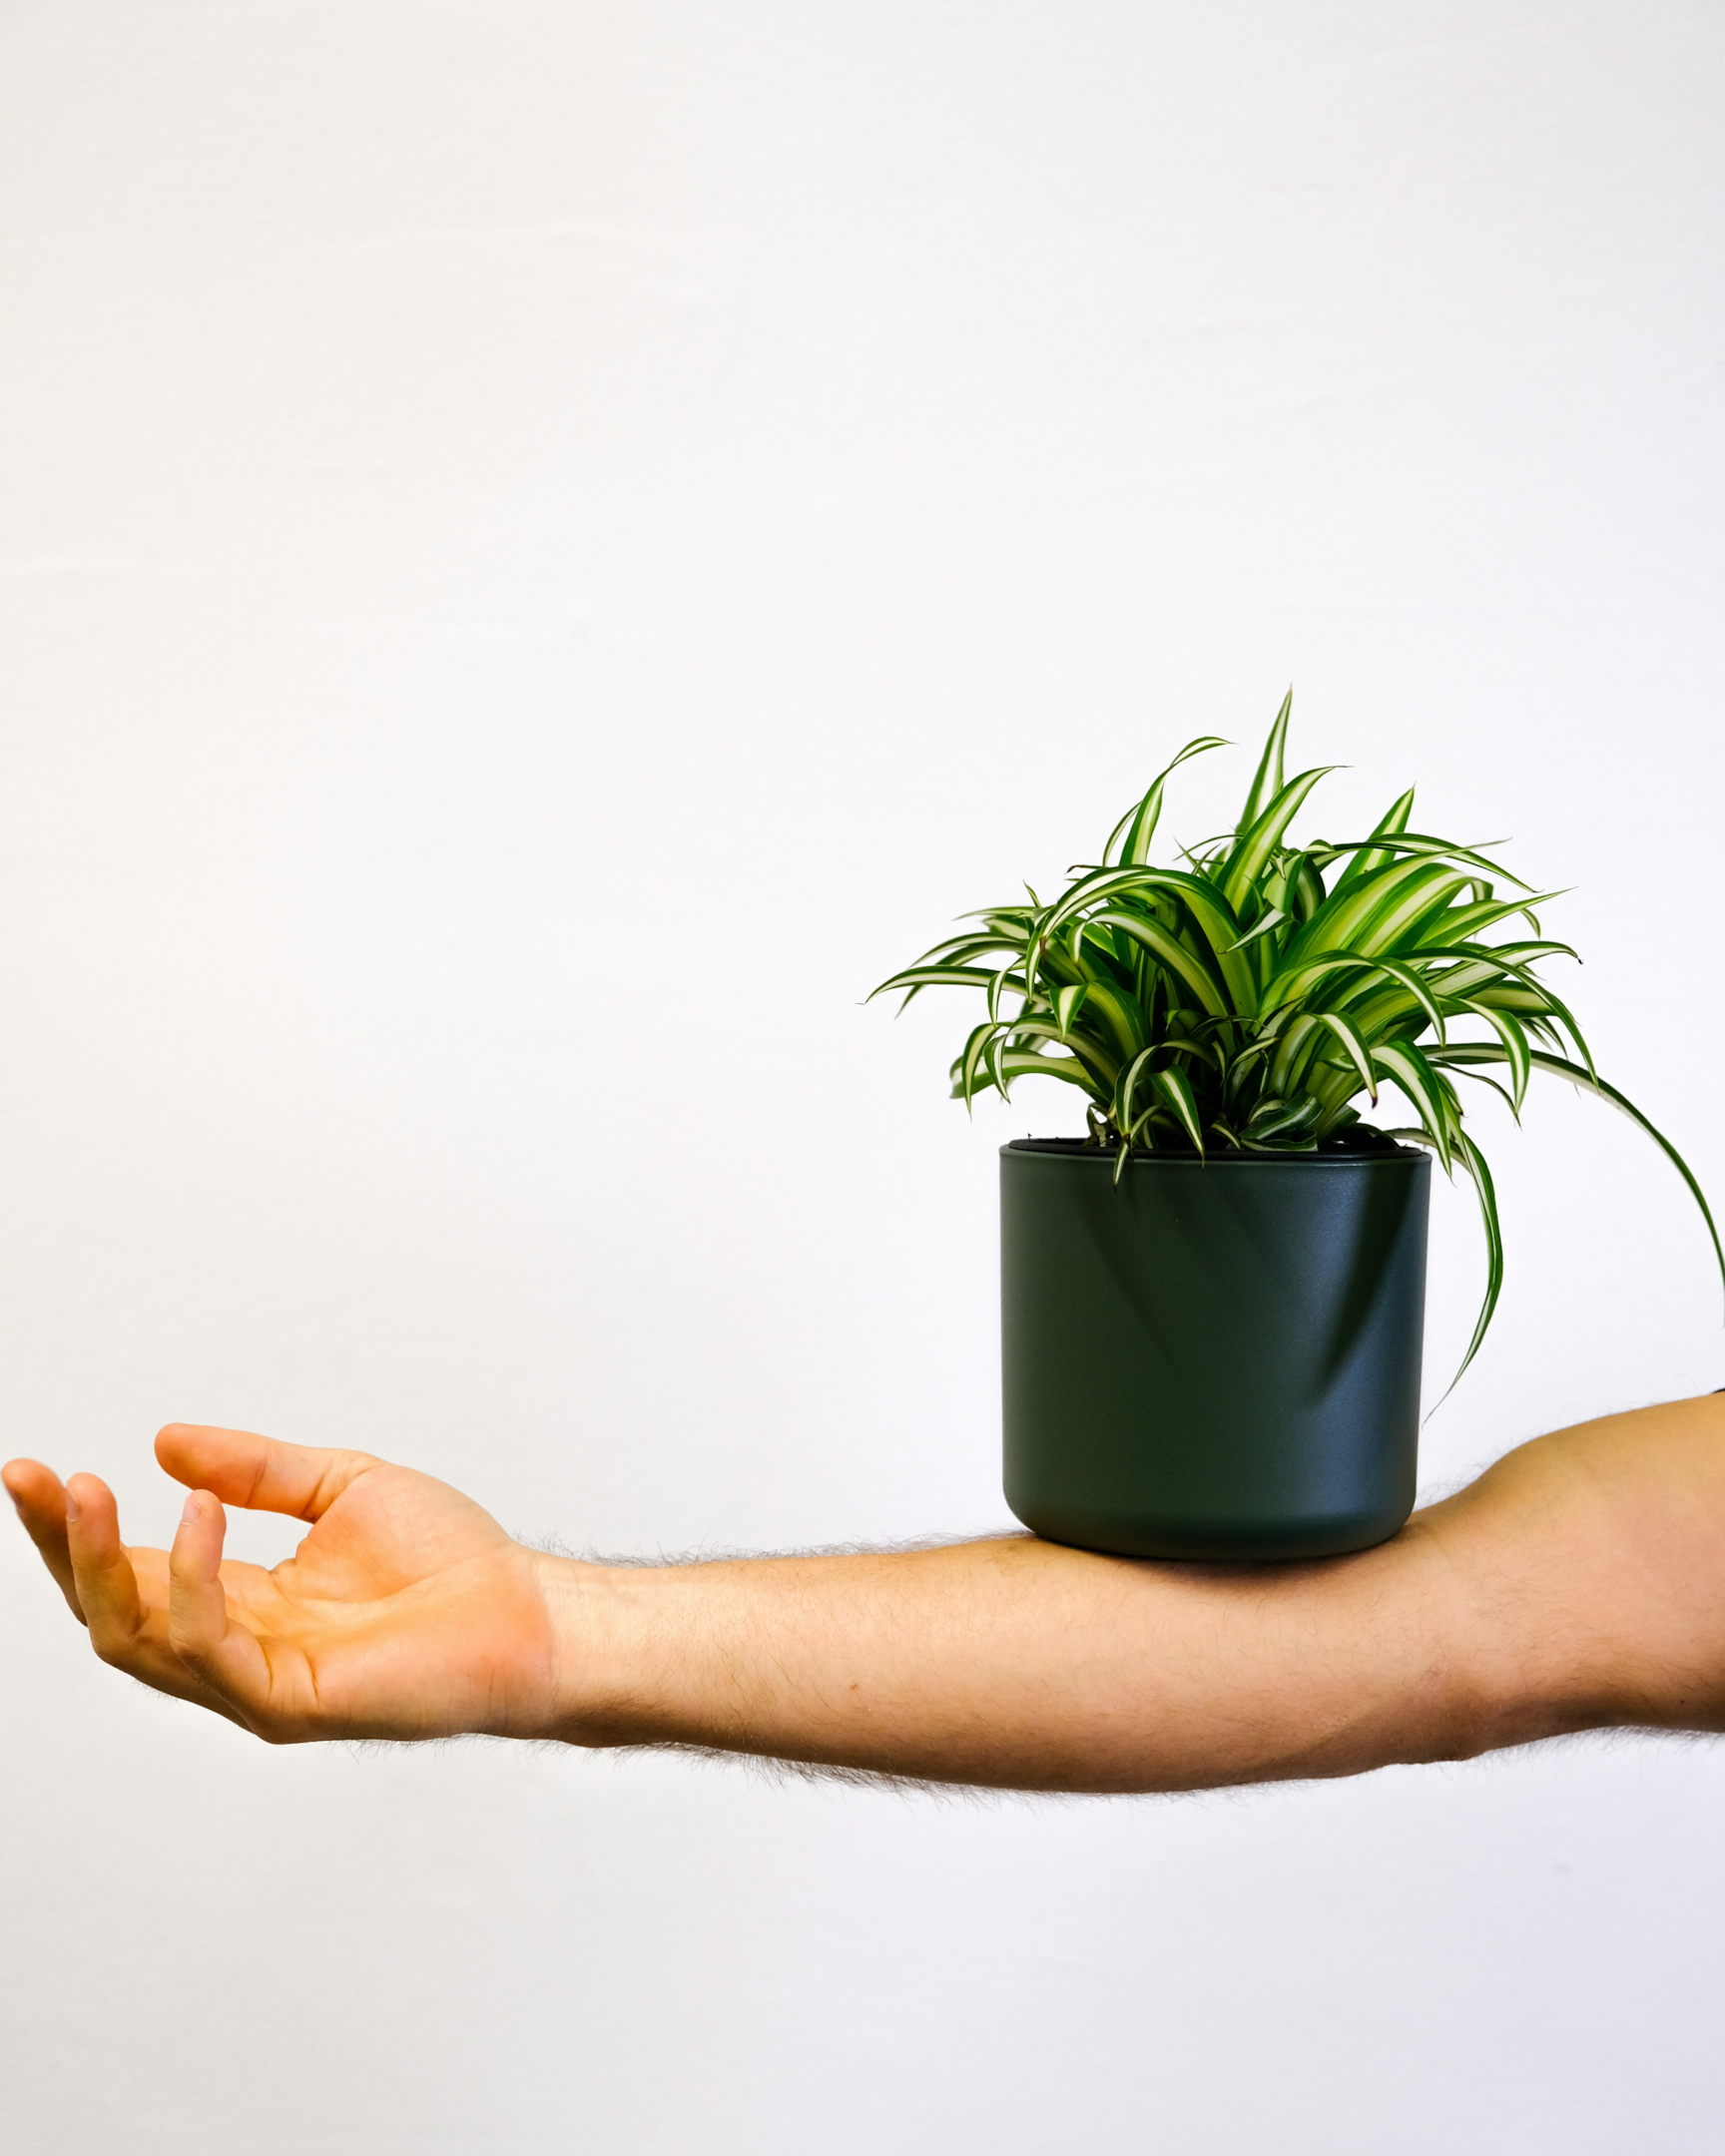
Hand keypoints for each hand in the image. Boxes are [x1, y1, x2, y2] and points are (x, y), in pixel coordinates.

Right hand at [2, 1426, 565, 1741]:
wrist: (526, 1608)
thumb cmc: (450, 1560)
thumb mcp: (339, 1485)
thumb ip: (254, 1468)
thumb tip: (165, 1442)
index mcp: (240, 1600)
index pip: (129, 1569)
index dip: (73, 1525)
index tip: (30, 1469)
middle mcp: (233, 1649)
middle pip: (108, 1611)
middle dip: (62, 1546)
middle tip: (32, 1477)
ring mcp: (252, 1684)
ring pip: (134, 1639)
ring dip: (100, 1562)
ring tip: (90, 1490)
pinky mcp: (285, 1703)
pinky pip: (206, 1646)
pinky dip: (191, 1577)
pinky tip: (200, 1514)